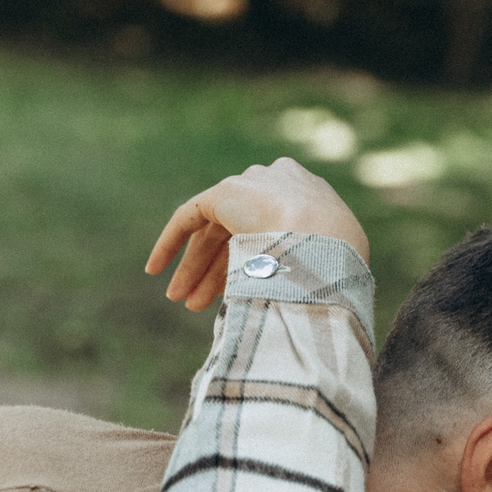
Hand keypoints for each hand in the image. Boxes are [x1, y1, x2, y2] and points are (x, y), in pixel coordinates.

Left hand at [144, 158, 371, 312]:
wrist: (324, 242)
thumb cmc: (337, 267)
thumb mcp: (333, 267)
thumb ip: (310, 273)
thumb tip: (298, 306)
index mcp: (314, 202)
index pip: (272, 236)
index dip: (249, 269)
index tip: (235, 297)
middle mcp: (282, 187)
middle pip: (239, 234)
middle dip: (218, 272)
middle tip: (199, 305)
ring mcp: (254, 185)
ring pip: (215, 231)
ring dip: (197, 267)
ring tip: (183, 302)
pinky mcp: (226, 192)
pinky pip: (191, 216)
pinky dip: (172, 242)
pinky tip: (155, 269)